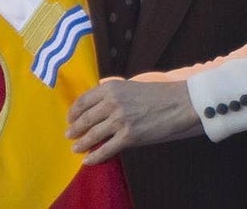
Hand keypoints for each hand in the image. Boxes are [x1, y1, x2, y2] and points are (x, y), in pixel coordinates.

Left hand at [66, 77, 201, 164]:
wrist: (178, 103)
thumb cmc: (155, 95)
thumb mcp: (128, 86)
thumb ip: (111, 94)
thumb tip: (95, 106)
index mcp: (110, 88)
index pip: (83, 101)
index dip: (73, 112)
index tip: (70, 119)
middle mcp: (111, 103)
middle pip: (85, 119)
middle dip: (74, 129)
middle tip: (69, 135)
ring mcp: (120, 120)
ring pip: (93, 135)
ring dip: (82, 144)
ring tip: (76, 148)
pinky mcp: (129, 137)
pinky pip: (106, 149)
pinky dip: (95, 157)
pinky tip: (88, 161)